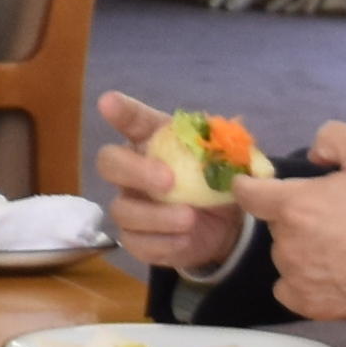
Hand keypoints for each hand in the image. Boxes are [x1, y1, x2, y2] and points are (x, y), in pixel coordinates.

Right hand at [89, 91, 243, 278]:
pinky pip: (137, 244)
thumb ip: (228, 144)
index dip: (120, 111)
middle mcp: (132, 171)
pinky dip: (163, 243)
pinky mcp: (137, 240)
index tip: (109, 103)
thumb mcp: (227, 160)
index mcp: (153, 142)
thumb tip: (236, 123)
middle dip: (135, 171)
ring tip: (190, 219)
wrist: (224, 223)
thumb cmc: (215, 179)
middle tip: (168, 181)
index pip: (132, 120)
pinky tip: (185, 239)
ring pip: (123, 210)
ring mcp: (130, 206)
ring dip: (157, 216)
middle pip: (109, 163)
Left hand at [234, 121, 345, 325]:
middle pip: (278, 224)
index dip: (250, 185)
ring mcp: (295, 277)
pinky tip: (331, 274)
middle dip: (297, 216)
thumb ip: (332, 138)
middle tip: (336, 216)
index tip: (260, 186)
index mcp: (294, 205)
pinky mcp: (308, 305)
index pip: (247, 193)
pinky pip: (289, 287)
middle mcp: (286, 243)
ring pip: (286, 255)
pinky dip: (303, 280)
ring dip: (302, 248)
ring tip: (342, 248)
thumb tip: (312, 155)